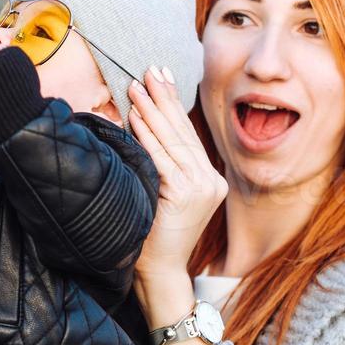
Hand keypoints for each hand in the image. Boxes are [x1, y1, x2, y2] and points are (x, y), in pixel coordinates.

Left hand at [127, 67, 228, 315]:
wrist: (158, 273)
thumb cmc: (152, 237)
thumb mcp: (163, 196)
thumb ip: (164, 167)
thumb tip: (142, 126)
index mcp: (210, 180)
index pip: (188, 135)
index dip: (173, 103)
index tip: (161, 78)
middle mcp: (210, 181)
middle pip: (182, 131)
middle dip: (163, 97)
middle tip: (148, 70)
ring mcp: (201, 187)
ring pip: (172, 140)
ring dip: (151, 110)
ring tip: (136, 87)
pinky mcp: (185, 194)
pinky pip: (161, 157)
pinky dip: (146, 135)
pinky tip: (134, 117)